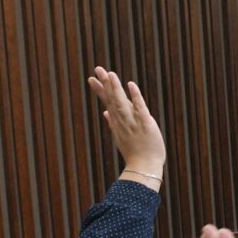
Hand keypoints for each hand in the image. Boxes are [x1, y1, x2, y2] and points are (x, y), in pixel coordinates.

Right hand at [87, 67, 165, 186]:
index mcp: (118, 124)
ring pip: (122, 102)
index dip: (100, 90)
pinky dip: (135, 96)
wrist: (144, 168)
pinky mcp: (145, 124)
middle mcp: (123, 121)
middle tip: (97, 69)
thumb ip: (113, 124)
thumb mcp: (121, 137)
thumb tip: (105, 113)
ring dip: (116, 88)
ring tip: (110, 74)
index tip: (91, 78)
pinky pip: (139, 108)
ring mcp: (133, 123)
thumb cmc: (134, 154)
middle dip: (105, 84)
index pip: (107, 103)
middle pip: (112, 100)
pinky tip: (130, 85)